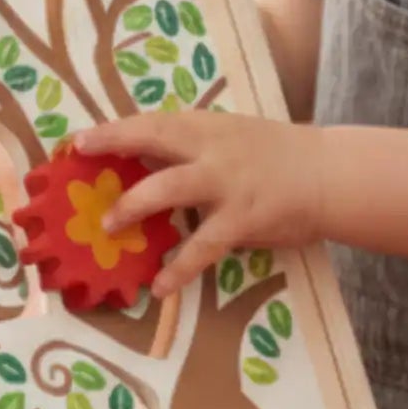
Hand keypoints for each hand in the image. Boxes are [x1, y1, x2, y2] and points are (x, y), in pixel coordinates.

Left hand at [78, 110, 328, 297]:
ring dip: (134, 206)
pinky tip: (161, 286)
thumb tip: (142, 166)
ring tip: (109, 226)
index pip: (152, 122)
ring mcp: (227, 182)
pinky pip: (204, 245)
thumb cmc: (278, 156)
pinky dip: (180, 267)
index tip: (78, 139)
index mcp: (207, 126)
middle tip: (79, 158)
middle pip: (153, 137)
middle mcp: (212, 147)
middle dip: (113, 143)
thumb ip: (193, 149)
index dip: (113, 129)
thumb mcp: (232, 138)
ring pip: (169, 189)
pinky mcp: (243, 217)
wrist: (330, 174)